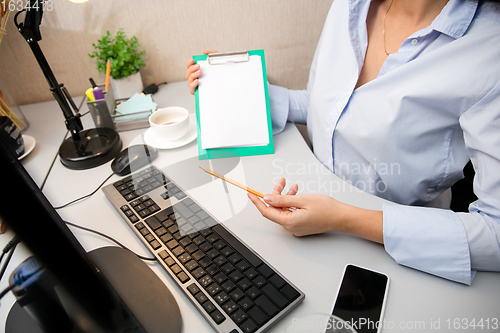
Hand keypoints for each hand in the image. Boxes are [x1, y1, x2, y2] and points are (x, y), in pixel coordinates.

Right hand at [186, 50, 217, 94]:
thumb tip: (204, 52)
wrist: (225, 85)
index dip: (189, 63)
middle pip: (188, 74)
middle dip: (192, 69)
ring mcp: (195, 86)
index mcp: (196, 72)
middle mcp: (194, 79)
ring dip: (193, 76)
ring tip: (199, 72)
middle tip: (198, 66)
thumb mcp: (216, 62)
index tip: (193, 60)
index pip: (189, 67)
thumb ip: (212, 54)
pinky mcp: (197, 93)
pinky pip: (192, 90)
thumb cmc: (218, 73)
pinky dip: (193, 85)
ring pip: (189, 81)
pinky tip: (197, 81)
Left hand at [248, 178, 383, 241]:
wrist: (342, 217)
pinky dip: (291, 202)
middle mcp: (291, 227)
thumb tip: (267, 199)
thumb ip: (282, 200)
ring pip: (284, 210)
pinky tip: (296, 193)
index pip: (267, 212)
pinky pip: (291, 212)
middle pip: (276, 209)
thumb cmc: (327, 209)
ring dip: (285, 197)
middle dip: (276, 195)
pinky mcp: (301, 225)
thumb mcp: (302, 200)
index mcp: (289, 222)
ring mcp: (296, 227)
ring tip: (292, 186)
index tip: (251, 194)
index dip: (258, 202)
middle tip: (281, 182)